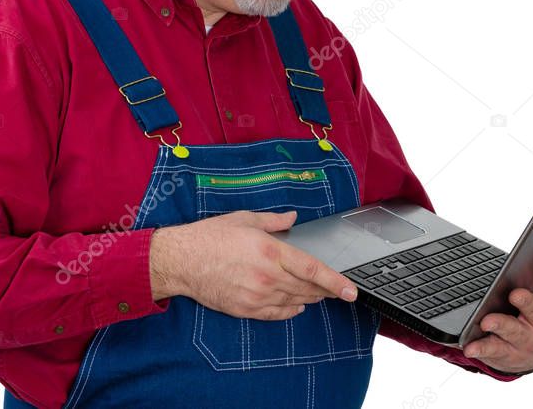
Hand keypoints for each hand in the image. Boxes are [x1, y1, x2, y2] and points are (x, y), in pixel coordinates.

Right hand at [149, 210, 357, 319]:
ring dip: (310, 298)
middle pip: (307, 289)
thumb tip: (293, 218)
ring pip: (294, 301)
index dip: (335, 281)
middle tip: (338, 289)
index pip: (312, 270)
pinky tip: (298, 305)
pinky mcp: (245, 309)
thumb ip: (274, 221)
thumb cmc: (211, 237)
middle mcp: (267, 276)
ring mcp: (256, 296)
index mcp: (271, 251)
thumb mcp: (245, 219)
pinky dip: (291, 310)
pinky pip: (276, 314)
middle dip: (326, 290)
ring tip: (320, 295)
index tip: (351, 290)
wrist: (181, 261)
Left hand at [462, 243, 532, 374]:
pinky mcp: (502, 354)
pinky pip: (491, 353)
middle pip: (517, 330)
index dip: (527, 302)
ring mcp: (517, 347)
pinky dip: (480, 350)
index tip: (515, 294)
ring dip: (489, 338)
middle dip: (504, 324)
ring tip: (479, 328)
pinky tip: (469, 347)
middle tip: (489, 319)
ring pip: (503, 343)